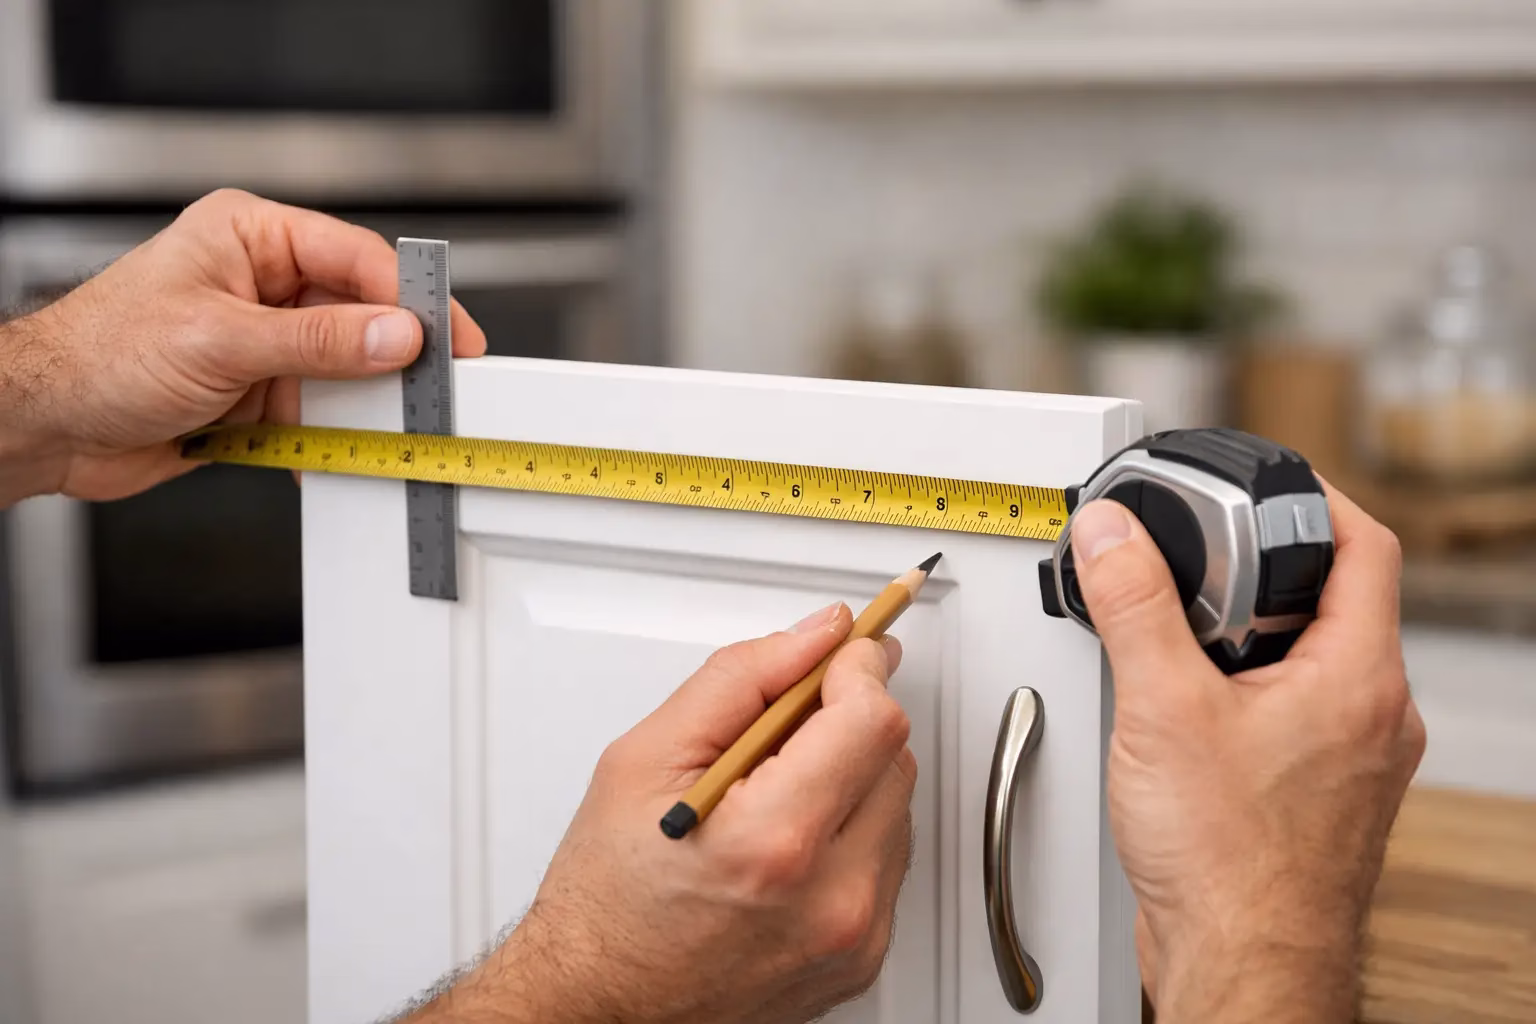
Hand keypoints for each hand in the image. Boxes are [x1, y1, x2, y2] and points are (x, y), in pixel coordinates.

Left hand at [0, 188, 485, 502]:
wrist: (47, 425)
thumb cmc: (98, 355)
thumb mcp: (220, 341)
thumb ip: (318, 341)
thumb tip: (395, 335)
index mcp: (251, 236)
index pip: (355, 257)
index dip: (409, 298)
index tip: (448, 337)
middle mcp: (262, 282)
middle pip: (360, 314)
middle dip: (394, 356)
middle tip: (433, 389)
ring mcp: (264, 339)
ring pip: (345, 368)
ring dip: (363, 404)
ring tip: (388, 430)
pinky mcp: (260, 390)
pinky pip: (320, 410)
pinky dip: (333, 437)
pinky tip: (338, 452)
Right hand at [406, 603, 917, 1023]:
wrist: (600, 1001)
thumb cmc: (607, 898)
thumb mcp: (645, 758)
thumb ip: (740, 679)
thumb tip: (814, 636)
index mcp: (773, 841)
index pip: (871, 719)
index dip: (857, 669)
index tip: (842, 652)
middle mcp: (830, 898)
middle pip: (893, 757)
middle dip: (846, 719)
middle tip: (783, 723)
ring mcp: (854, 935)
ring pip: (897, 805)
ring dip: (850, 776)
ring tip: (770, 794)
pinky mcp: (863, 957)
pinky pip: (886, 859)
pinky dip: (849, 832)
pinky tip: (787, 840)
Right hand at [1070, 483, 1424, 1022]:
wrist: (1239, 960)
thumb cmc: (1230, 864)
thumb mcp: (1163, 708)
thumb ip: (1136, 607)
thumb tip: (1114, 535)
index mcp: (1357, 678)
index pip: (1366, 546)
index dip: (1316, 497)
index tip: (1269, 481)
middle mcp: (1371, 714)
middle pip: (1336, 597)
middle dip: (1265, 567)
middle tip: (1206, 556)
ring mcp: (1350, 756)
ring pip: (1312, 656)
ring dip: (1251, 631)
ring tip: (1185, 632)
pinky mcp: (1315, 790)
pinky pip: (1291, 708)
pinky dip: (1244, 686)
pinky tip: (1187, 707)